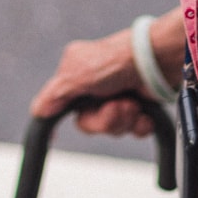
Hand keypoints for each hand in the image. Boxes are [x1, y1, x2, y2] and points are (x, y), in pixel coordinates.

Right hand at [30, 26, 153, 136]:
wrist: (159, 60)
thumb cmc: (119, 59)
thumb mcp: (78, 74)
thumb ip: (56, 94)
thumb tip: (38, 111)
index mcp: (76, 74)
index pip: (60, 106)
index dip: (56, 122)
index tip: (52, 139)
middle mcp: (95, 86)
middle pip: (88, 122)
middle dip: (105, 120)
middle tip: (118, 106)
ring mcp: (118, 95)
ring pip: (113, 128)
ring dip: (124, 120)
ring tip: (133, 104)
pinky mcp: (139, 104)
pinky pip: (134, 129)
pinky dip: (140, 124)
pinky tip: (144, 113)